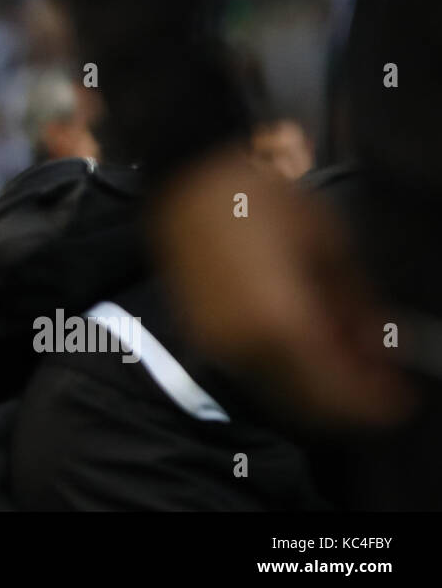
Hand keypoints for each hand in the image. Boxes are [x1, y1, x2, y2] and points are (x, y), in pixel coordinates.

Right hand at [150, 147, 410, 426]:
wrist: (185, 183)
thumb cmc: (260, 202)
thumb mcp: (327, 242)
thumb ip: (357, 301)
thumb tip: (379, 340)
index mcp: (282, 327)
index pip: (340, 393)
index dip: (376, 401)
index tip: (402, 397)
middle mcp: (247, 350)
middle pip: (308, 404)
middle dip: (347, 399)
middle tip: (377, 381)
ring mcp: (219, 346)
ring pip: (279, 390)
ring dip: (315, 385)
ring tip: (343, 356)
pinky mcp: (201, 336)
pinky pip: (254, 369)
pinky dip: (285, 369)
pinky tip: (302, 343)